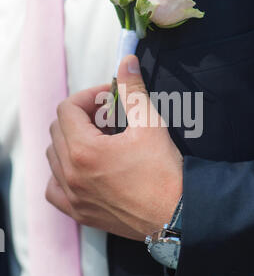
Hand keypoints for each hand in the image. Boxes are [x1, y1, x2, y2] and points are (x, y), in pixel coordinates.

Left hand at [46, 55, 182, 240]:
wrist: (177, 214)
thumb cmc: (164, 171)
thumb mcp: (149, 123)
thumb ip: (132, 90)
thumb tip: (126, 61)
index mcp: (84, 150)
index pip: (67, 109)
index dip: (88, 96)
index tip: (108, 98)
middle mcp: (71, 174)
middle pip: (58, 130)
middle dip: (81, 116)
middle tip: (108, 117)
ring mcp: (73, 196)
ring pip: (54, 156)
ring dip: (71, 141)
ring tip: (98, 141)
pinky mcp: (80, 212)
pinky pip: (54, 189)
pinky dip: (62, 174)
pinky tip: (81, 170)